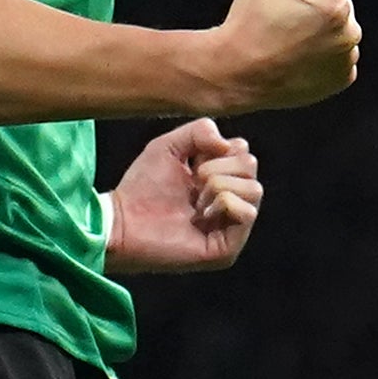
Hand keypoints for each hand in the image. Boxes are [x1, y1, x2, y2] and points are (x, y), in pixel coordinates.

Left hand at [106, 119, 261, 274]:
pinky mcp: (227, 248)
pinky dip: (224, 205)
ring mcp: (231, 227)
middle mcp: (230, 202)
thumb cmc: (142, 186)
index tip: (191, 165)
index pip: (244, 152)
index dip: (216, 151)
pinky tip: (200, 216)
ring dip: (219, 187)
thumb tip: (229, 144)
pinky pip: (247, 213)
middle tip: (192, 184)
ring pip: (254, 189)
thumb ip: (200, 130)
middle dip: (217, 168)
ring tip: (195, 202)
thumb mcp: (169, 145)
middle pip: (251, 166)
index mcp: (220, 178)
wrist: (123, 221)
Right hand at [193, 0, 359, 111]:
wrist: (234, 75)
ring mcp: (345, 61)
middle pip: (336, 0)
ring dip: (320, 30)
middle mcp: (348, 34)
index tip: (280, 4)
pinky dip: (322, 55)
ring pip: (337, 28)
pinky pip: (337, 54)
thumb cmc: (248, 25)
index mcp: (335, 5)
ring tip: (288, 42)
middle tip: (282, 24)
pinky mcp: (340, 80)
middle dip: (314, 5)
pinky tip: (297, 59)